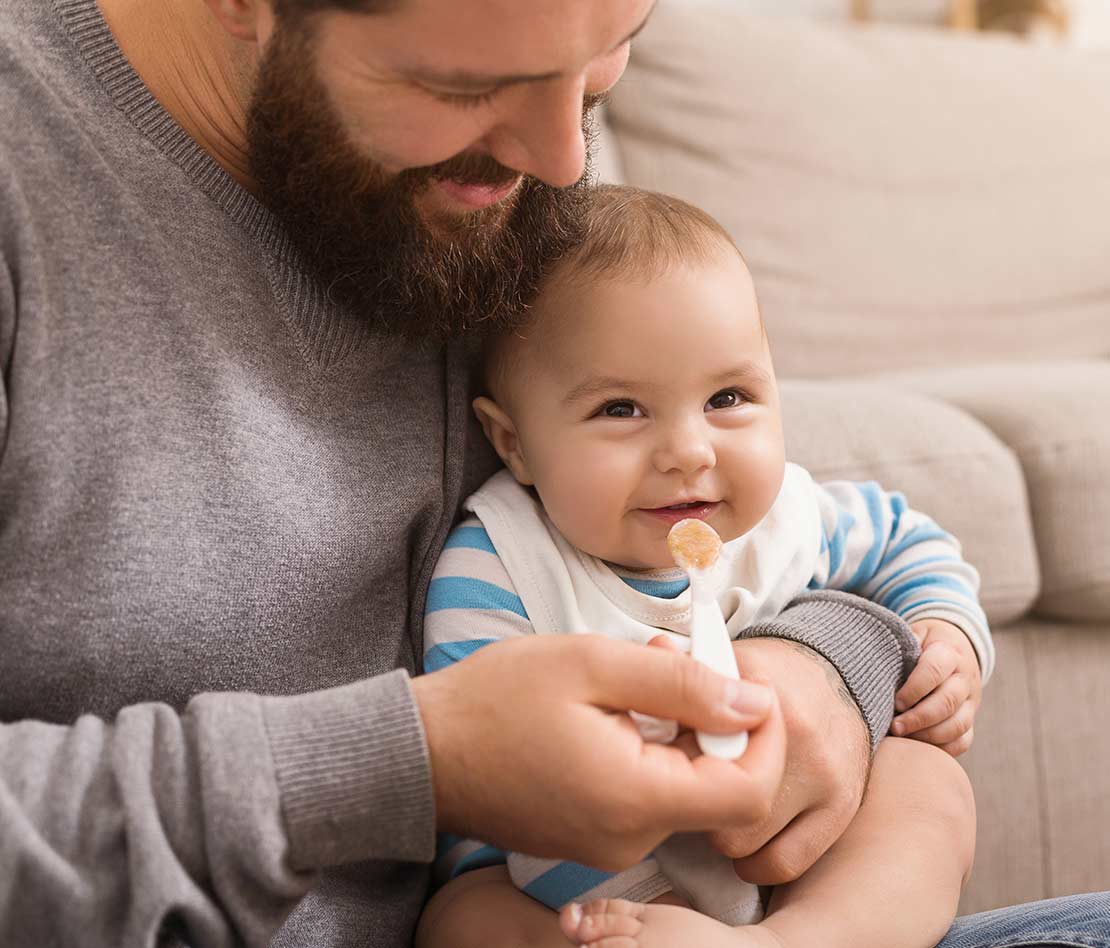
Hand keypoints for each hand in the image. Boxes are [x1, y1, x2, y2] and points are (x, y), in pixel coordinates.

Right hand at [411, 634, 785, 870]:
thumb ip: (681, 683)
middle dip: (715, 716)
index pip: (749, 793)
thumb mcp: (592, 664)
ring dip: (679, 724)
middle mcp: (631, 837)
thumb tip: (754, 702)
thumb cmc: (495, 701)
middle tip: (678, 654)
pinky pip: (647, 792)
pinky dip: (650, 745)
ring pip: (682, 784)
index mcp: (636, 799)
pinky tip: (618, 701)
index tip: (749, 685)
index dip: (766, 739)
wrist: (422, 753)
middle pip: (718, 786)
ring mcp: (610, 842)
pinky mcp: (593, 834)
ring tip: (639, 665)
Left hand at [695, 637, 870, 885]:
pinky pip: (782, 864)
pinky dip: (756, 860)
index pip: (696, 747)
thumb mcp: (726, 658)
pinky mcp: (840, 810)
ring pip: (743, 840)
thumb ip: (683, 663)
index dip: (673, 758)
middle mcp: (796, 736)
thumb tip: (654, 649)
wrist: (838, 672)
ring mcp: (822, 777)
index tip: (671, 757)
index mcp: (760, 692)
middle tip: (693, 782)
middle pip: (716, 798)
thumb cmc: (769, 675)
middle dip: (696, 795)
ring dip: (722, 830)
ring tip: (719, 804)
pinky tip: (746, 835)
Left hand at [891, 619, 981, 755]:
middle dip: (919, 718)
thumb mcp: (912, 635)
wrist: (954, 647)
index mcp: (948, 652)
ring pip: (958, 725)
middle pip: (947, 702)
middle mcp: (964, 678)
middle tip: (894, 727)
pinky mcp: (970, 719)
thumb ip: (898, 648)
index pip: (934, 670)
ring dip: (929, 736)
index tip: (896, 702)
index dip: (914, 689)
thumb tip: (873, 668)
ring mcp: (970, 701)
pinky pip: (963, 741)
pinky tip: (917, 748)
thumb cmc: (921, 643)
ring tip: (903, 739)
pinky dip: (941, 749)